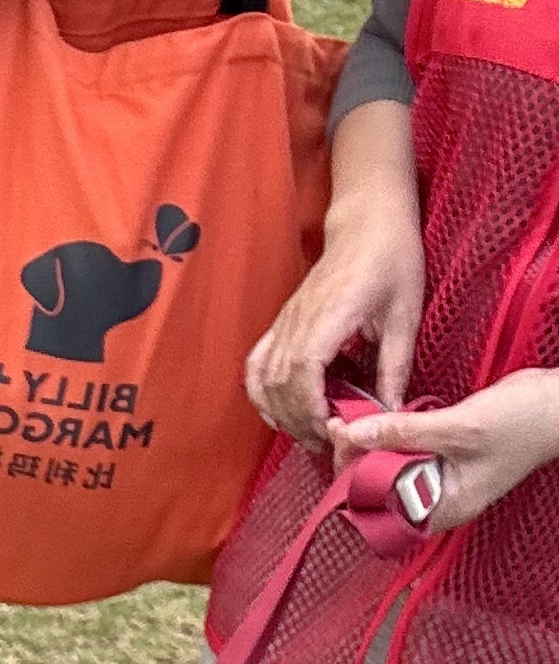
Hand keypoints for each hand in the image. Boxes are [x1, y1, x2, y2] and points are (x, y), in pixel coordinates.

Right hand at [244, 97, 422, 447]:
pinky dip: (261, 395)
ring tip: (307, 430)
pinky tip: (281, 411)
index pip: (302, 369)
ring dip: (280, 413)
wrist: (367, 222)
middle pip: (279, 383)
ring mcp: (284, 323)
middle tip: (327, 441)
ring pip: (262, 379)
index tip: (330, 429)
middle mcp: (297, 320)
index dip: (310, 406)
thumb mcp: (406, 314)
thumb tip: (390, 412)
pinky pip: (256, 367)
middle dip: (299, 421)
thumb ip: (396, 365)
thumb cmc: (392, 260)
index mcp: (330, 314)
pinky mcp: (280, 325)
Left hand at [330, 367, 558, 531]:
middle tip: (341, 426)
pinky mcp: (444, 453)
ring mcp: (441, 476)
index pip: (382, 512)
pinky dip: (390, 436)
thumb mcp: (458, 427)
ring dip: (370, 446)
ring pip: (390, 468)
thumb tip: (354, 433)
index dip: (355, 483)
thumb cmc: (523, 423)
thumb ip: (403, 432)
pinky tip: (375, 419)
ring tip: (351, 419)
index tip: (341, 447)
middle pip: (381, 491)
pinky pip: (406, 450)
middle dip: (357, 462)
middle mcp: (438, 499)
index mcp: (444, 508)